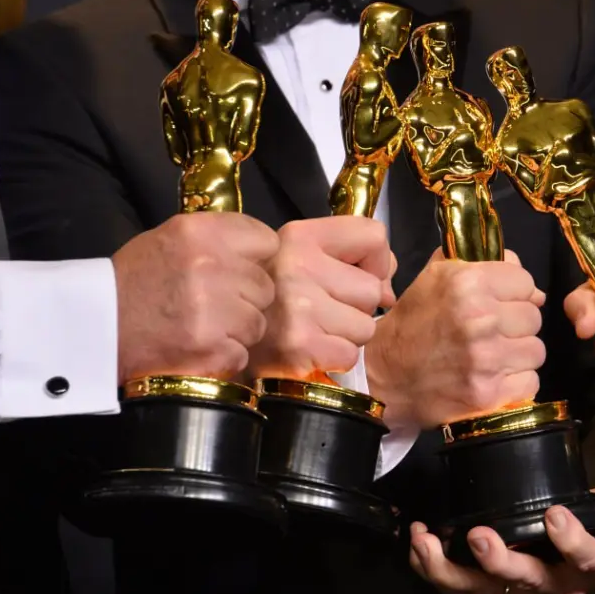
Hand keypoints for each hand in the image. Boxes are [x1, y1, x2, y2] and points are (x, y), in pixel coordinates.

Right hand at [113, 212, 278, 381]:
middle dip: (246, 299)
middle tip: (215, 306)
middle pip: (265, 286)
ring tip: (204, 328)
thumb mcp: (170, 240)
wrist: (92, 328)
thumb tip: (259, 252)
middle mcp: (211, 266)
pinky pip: (241, 354)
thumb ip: (217, 241)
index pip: (266, 240)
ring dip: (237, 330)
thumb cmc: (133, 283)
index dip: (256, 259)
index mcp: (201, 233)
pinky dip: (224, 356)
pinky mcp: (213, 349)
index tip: (242, 270)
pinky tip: (197, 348)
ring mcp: (214, 310)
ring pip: (258, 323)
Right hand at [248, 216, 395, 377]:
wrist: (207, 336)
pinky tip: (309, 350)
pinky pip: (350, 354)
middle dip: (356, 307)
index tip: (353, 276)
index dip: (374, 262)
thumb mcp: (297, 259)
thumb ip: (347, 255)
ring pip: (366, 326)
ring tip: (313, 331)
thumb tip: (387, 283)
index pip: (373, 235)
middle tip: (322, 312)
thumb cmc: (266, 300)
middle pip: (372, 289)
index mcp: (299, 236)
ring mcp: (299, 306)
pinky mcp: (300, 345)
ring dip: (345, 335)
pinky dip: (334, 358)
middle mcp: (297, 265)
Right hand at [366, 249, 545, 429]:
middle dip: (516, 325)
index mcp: (467, 283)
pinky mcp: (489, 394)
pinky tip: (492, 379)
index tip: (499, 304)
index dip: (514, 293)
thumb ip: (480, 263)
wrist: (383, 377)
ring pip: (536, 350)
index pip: (526, 282)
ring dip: (518, 355)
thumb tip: (527, 279)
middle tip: (491, 333)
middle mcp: (480, 318)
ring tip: (491, 357)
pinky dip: (515, 384)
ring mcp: (486, 359)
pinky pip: (530, 382)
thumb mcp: (435, 279)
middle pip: (534, 317)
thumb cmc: (412, 325)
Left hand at [409, 476, 594, 593]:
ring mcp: (520, 592)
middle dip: (501, 561)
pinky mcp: (492, 589)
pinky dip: (434, 567)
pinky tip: (419, 543)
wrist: (590, 550)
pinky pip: (459, 586)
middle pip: (528, 581)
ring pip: (484, 590)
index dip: (573, 541)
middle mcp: (556, 587)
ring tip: (428, 541)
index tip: (555, 514)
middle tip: (480, 536)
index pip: (587, 559)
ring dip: (452, 569)